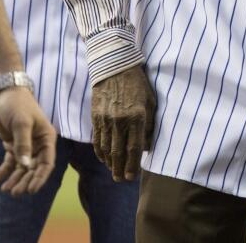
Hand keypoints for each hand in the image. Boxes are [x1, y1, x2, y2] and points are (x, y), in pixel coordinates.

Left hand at [0, 86, 55, 194]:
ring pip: (22, 167)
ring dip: (15, 178)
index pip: (46, 163)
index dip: (40, 178)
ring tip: (6, 189)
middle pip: (33, 168)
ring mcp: (25, 145)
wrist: (3, 92)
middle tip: (15, 192)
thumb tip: (25, 165)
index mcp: (46, 138)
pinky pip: (11, 161)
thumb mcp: (21, 123)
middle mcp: (38, 144)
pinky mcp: (12, 144)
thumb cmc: (18, 104)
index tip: (31, 190)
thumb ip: (23, 144)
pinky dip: (5, 170)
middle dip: (25, 181)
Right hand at [92, 65, 155, 180]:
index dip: (132, 166)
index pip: (134, 149)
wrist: (114, 66)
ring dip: (109, 162)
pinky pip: (97, 139)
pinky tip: (103, 157)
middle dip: (119, 169)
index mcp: (136, 117)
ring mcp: (105, 119)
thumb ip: (149, 125)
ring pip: (106, 148)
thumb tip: (147, 146)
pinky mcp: (95, 116)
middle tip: (120, 180)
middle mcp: (120, 121)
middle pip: (118, 153)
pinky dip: (100, 151)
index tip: (131, 177)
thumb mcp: (150, 102)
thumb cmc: (137, 83)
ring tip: (113, 171)